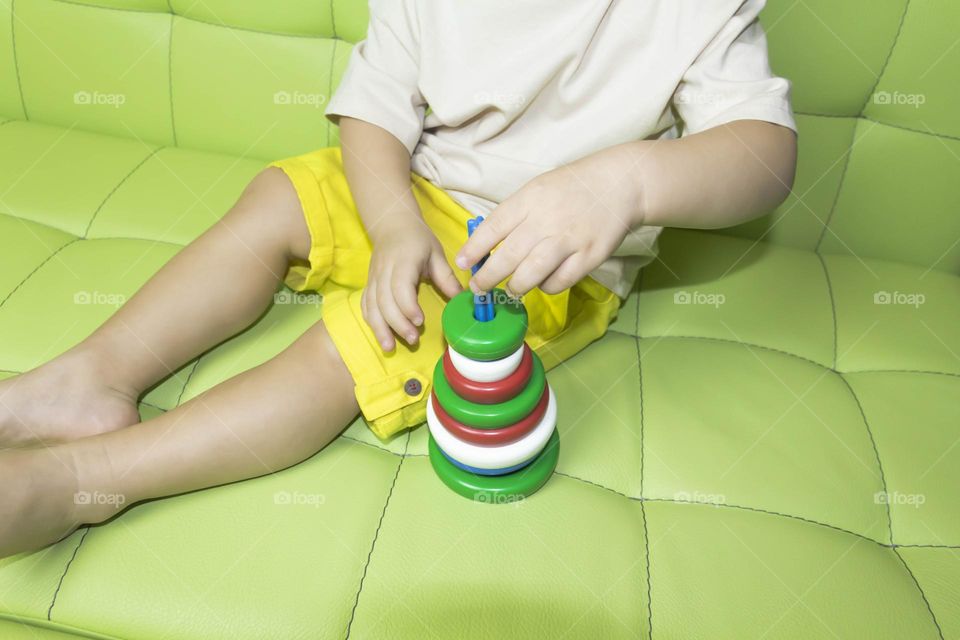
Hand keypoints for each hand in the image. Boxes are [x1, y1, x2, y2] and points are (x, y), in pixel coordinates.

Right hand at [362, 219, 462, 350]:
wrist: (392, 222)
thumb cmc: (417, 239)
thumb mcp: (436, 254)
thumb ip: (447, 277)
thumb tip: (461, 299)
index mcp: (403, 261)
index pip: (400, 287)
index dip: (408, 306)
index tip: (420, 321)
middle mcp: (384, 271)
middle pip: (384, 301)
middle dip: (397, 324)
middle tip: (413, 339)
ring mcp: (373, 278)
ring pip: (371, 306)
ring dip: (380, 328)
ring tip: (390, 348)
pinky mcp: (369, 284)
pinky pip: (365, 305)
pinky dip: (371, 321)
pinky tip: (380, 335)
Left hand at [455, 147, 644, 295]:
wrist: (621, 183)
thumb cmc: (574, 187)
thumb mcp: (538, 189)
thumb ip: (515, 214)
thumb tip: (487, 244)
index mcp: (529, 200)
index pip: (493, 228)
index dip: (474, 249)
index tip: (462, 263)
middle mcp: (546, 221)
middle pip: (507, 257)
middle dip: (487, 278)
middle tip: (479, 289)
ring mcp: (568, 240)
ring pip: (530, 275)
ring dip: (514, 288)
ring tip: (510, 290)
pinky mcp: (588, 257)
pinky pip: (558, 282)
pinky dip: (546, 287)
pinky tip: (543, 283)